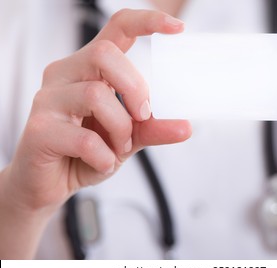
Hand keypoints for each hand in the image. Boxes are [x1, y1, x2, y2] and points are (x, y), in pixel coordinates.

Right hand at [2, 9, 191, 212]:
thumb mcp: (127, 138)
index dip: (147, 22)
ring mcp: (48, 99)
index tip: (177, 28)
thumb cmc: (85, 153)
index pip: (117, 28)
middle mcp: (65, 74)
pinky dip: (104, 157)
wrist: (49, 184)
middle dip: (135, 89)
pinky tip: (101, 163)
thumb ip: (153, 128)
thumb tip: (186, 127)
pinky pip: (85, 139)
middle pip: (105, 55)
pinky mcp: (38, 129)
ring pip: (95, 95)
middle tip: (142, 117)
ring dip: (120, 129)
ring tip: (118, 148)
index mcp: (89, 69)